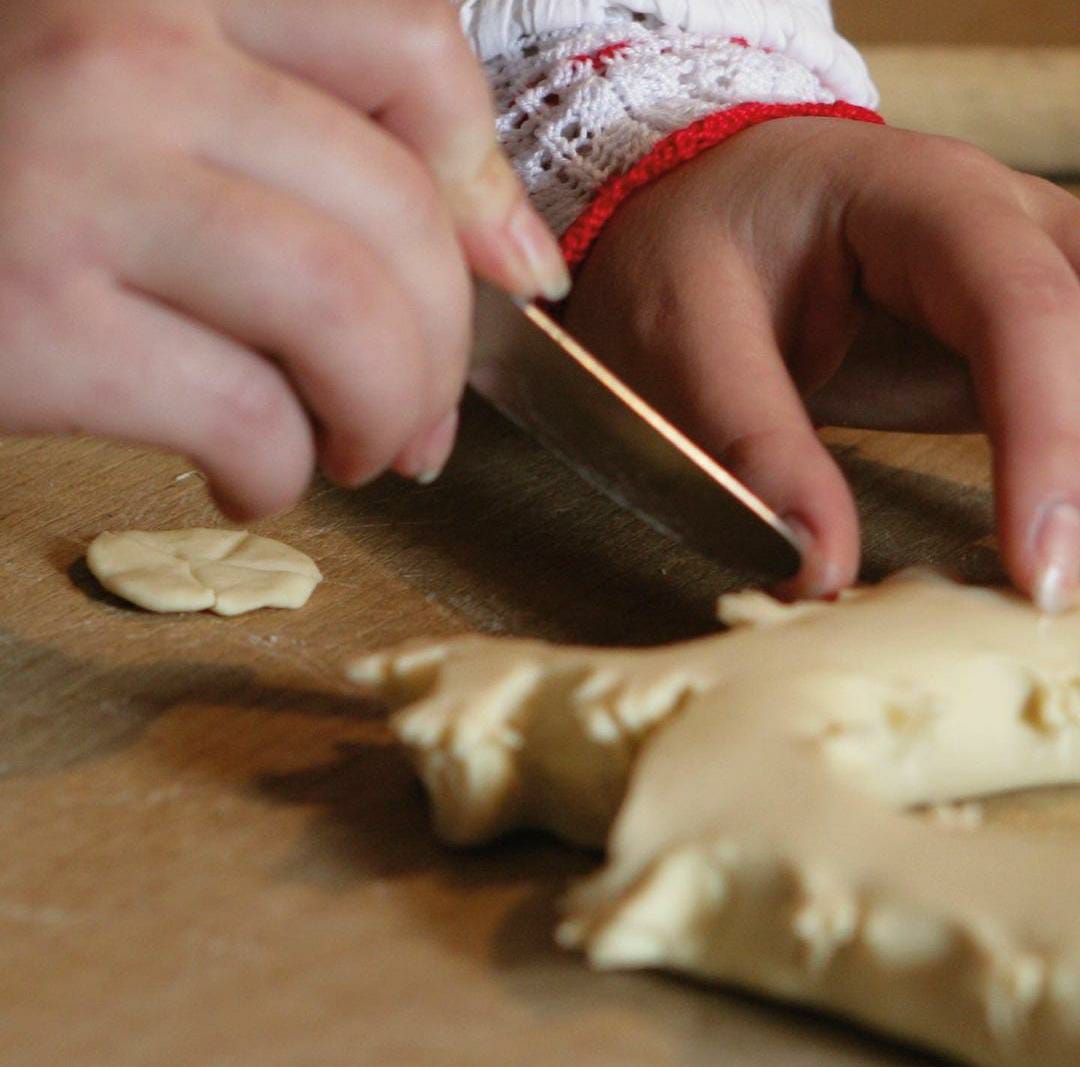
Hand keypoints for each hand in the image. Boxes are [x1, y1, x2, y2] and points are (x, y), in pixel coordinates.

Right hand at [0, 0, 569, 516]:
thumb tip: (507, 252)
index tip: (506, 274)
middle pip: (398, 208)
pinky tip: (256, 478)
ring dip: (385, 412)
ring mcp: (70, 172)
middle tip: (421, 417)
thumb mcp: (144, 106)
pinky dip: (284, 473)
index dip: (482, 182)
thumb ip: (308, 143)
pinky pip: (248, 415)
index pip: (408, 42)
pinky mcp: (30, 315)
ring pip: (346, 313)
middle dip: (443, 348)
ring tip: (359, 452)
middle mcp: (119, 42)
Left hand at [561, 118, 1079, 609]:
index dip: (1047, 440)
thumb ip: (756, 445)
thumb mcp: (686, 337)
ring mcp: (1020, 277)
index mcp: (924, 198)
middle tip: (1059, 584)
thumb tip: (822, 570)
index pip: (1022, 308)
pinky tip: (1053, 536)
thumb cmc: (684, 247)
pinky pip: (1069, 394)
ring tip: (1059, 569)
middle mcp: (1003, 224)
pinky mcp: (1008, 339)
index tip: (1040, 566)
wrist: (701, 205)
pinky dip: (1067, 465)